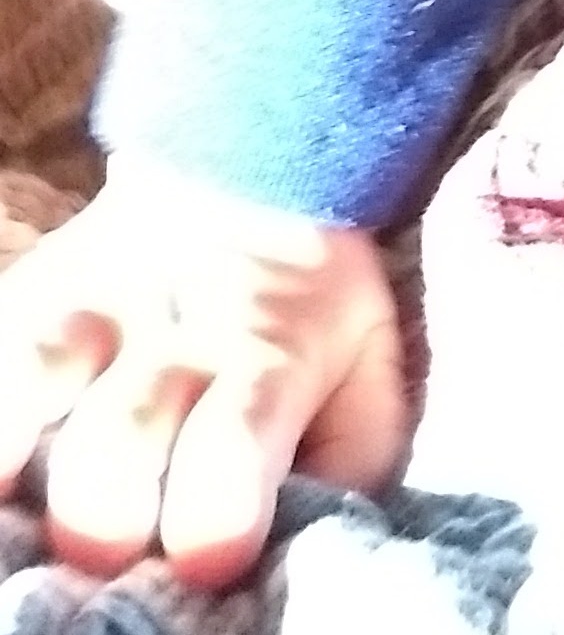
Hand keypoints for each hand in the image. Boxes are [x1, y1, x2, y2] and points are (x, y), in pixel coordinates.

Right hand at [0, 163, 407, 588]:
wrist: (255, 171)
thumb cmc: (310, 316)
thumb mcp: (364, 376)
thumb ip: (345, 461)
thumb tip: (310, 545)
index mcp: (266, 359)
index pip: (235, 444)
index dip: (217, 518)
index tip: (211, 559)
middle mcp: (172, 333)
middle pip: (117, 440)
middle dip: (106, 517)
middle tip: (114, 548)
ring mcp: (90, 307)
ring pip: (36, 372)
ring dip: (18, 451)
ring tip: (17, 506)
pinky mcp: (33, 294)